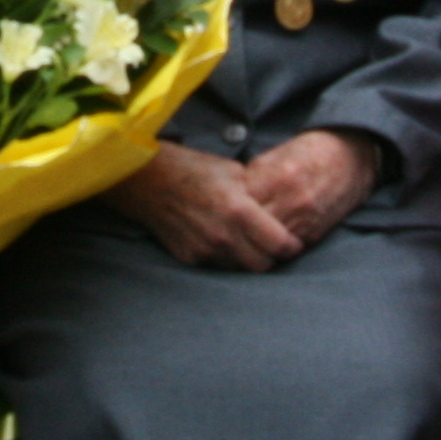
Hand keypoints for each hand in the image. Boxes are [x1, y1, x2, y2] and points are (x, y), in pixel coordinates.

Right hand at [111, 142, 304, 271]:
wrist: (146, 180)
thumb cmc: (192, 169)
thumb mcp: (233, 171)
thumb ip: (259, 194)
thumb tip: (283, 206)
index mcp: (238, 210)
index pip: (280, 245)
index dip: (292, 245)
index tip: (294, 242)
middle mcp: (223, 236)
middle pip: (263, 266)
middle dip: (273, 258)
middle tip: (275, 247)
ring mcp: (205, 250)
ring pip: (241, 270)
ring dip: (250, 261)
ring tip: (251, 245)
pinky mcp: (190, 257)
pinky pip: (219, 267)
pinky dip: (228, 259)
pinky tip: (226, 243)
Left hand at [240, 130, 376, 255]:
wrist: (351, 159)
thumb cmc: (309, 153)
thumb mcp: (276, 154)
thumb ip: (252, 175)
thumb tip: (229, 194)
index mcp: (279, 177)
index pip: (240, 203)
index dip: (228, 206)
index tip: (221, 206)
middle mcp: (293, 201)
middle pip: (251, 227)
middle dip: (237, 226)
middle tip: (227, 224)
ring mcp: (305, 221)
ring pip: (267, 243)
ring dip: (253, 240)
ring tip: (243, 234)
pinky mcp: (314, 235)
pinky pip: (284, 248)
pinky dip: (272, 245)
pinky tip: (264, 238)